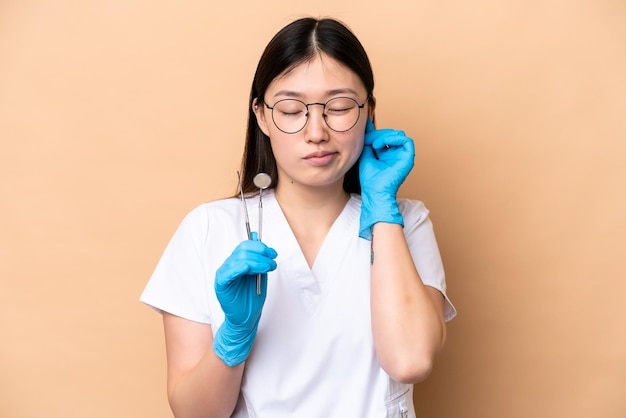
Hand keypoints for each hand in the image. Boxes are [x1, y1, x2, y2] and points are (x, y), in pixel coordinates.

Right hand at [213, 232, 277, 365]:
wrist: (246, 319)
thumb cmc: (252, 299)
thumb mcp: (260, 276)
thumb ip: (260, 262)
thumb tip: (265, 247)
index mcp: (237, 262)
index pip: (245, 246)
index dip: (260, 247)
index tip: (273, 253)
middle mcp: (229, 266)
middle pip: (243, 250)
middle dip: (261, 253)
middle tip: (273, 260)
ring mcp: (224, 274)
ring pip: (239, 259)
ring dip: (258, 261)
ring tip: (269, 267)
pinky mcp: (221, 285)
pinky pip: (228, 273)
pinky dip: (239, 268)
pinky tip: (248, 268)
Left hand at [358, 118, 414, 239]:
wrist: (374, 192)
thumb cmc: (370, 178)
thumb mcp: (365, 154)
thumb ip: (367, 140)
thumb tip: (365, 125)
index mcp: (386, 153)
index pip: (383, 136)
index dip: (375, 132)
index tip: (364, 130)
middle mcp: (395, 153)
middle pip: (390, 133)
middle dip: (378, 134)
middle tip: (367, 140)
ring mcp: (402, 155)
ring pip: (398, 135)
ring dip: (385, 136)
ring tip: (374, 144)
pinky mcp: (408, 158)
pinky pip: (407, 141)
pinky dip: (394, 138)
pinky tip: (381, 144)